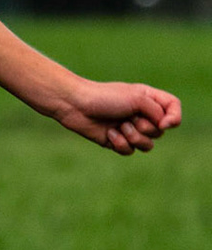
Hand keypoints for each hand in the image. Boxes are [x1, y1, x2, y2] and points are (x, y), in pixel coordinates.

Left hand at [47, 80, 181, 154]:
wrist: (76, 106)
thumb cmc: (105, 98)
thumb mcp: (137, 98)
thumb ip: (157, 110)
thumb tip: (165, 126)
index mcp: (149, 99)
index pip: (174, 109)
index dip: (173, 118)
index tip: (164, 123)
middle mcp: (142, 114)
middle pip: (160, 131)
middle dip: (145, 127)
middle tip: (128, 117)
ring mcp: (129, 129)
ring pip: (147, 145)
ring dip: (133, 137)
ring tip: (119, 126)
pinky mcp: (117, 141)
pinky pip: (130, 151)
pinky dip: (120, 144)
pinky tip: (108, 133)